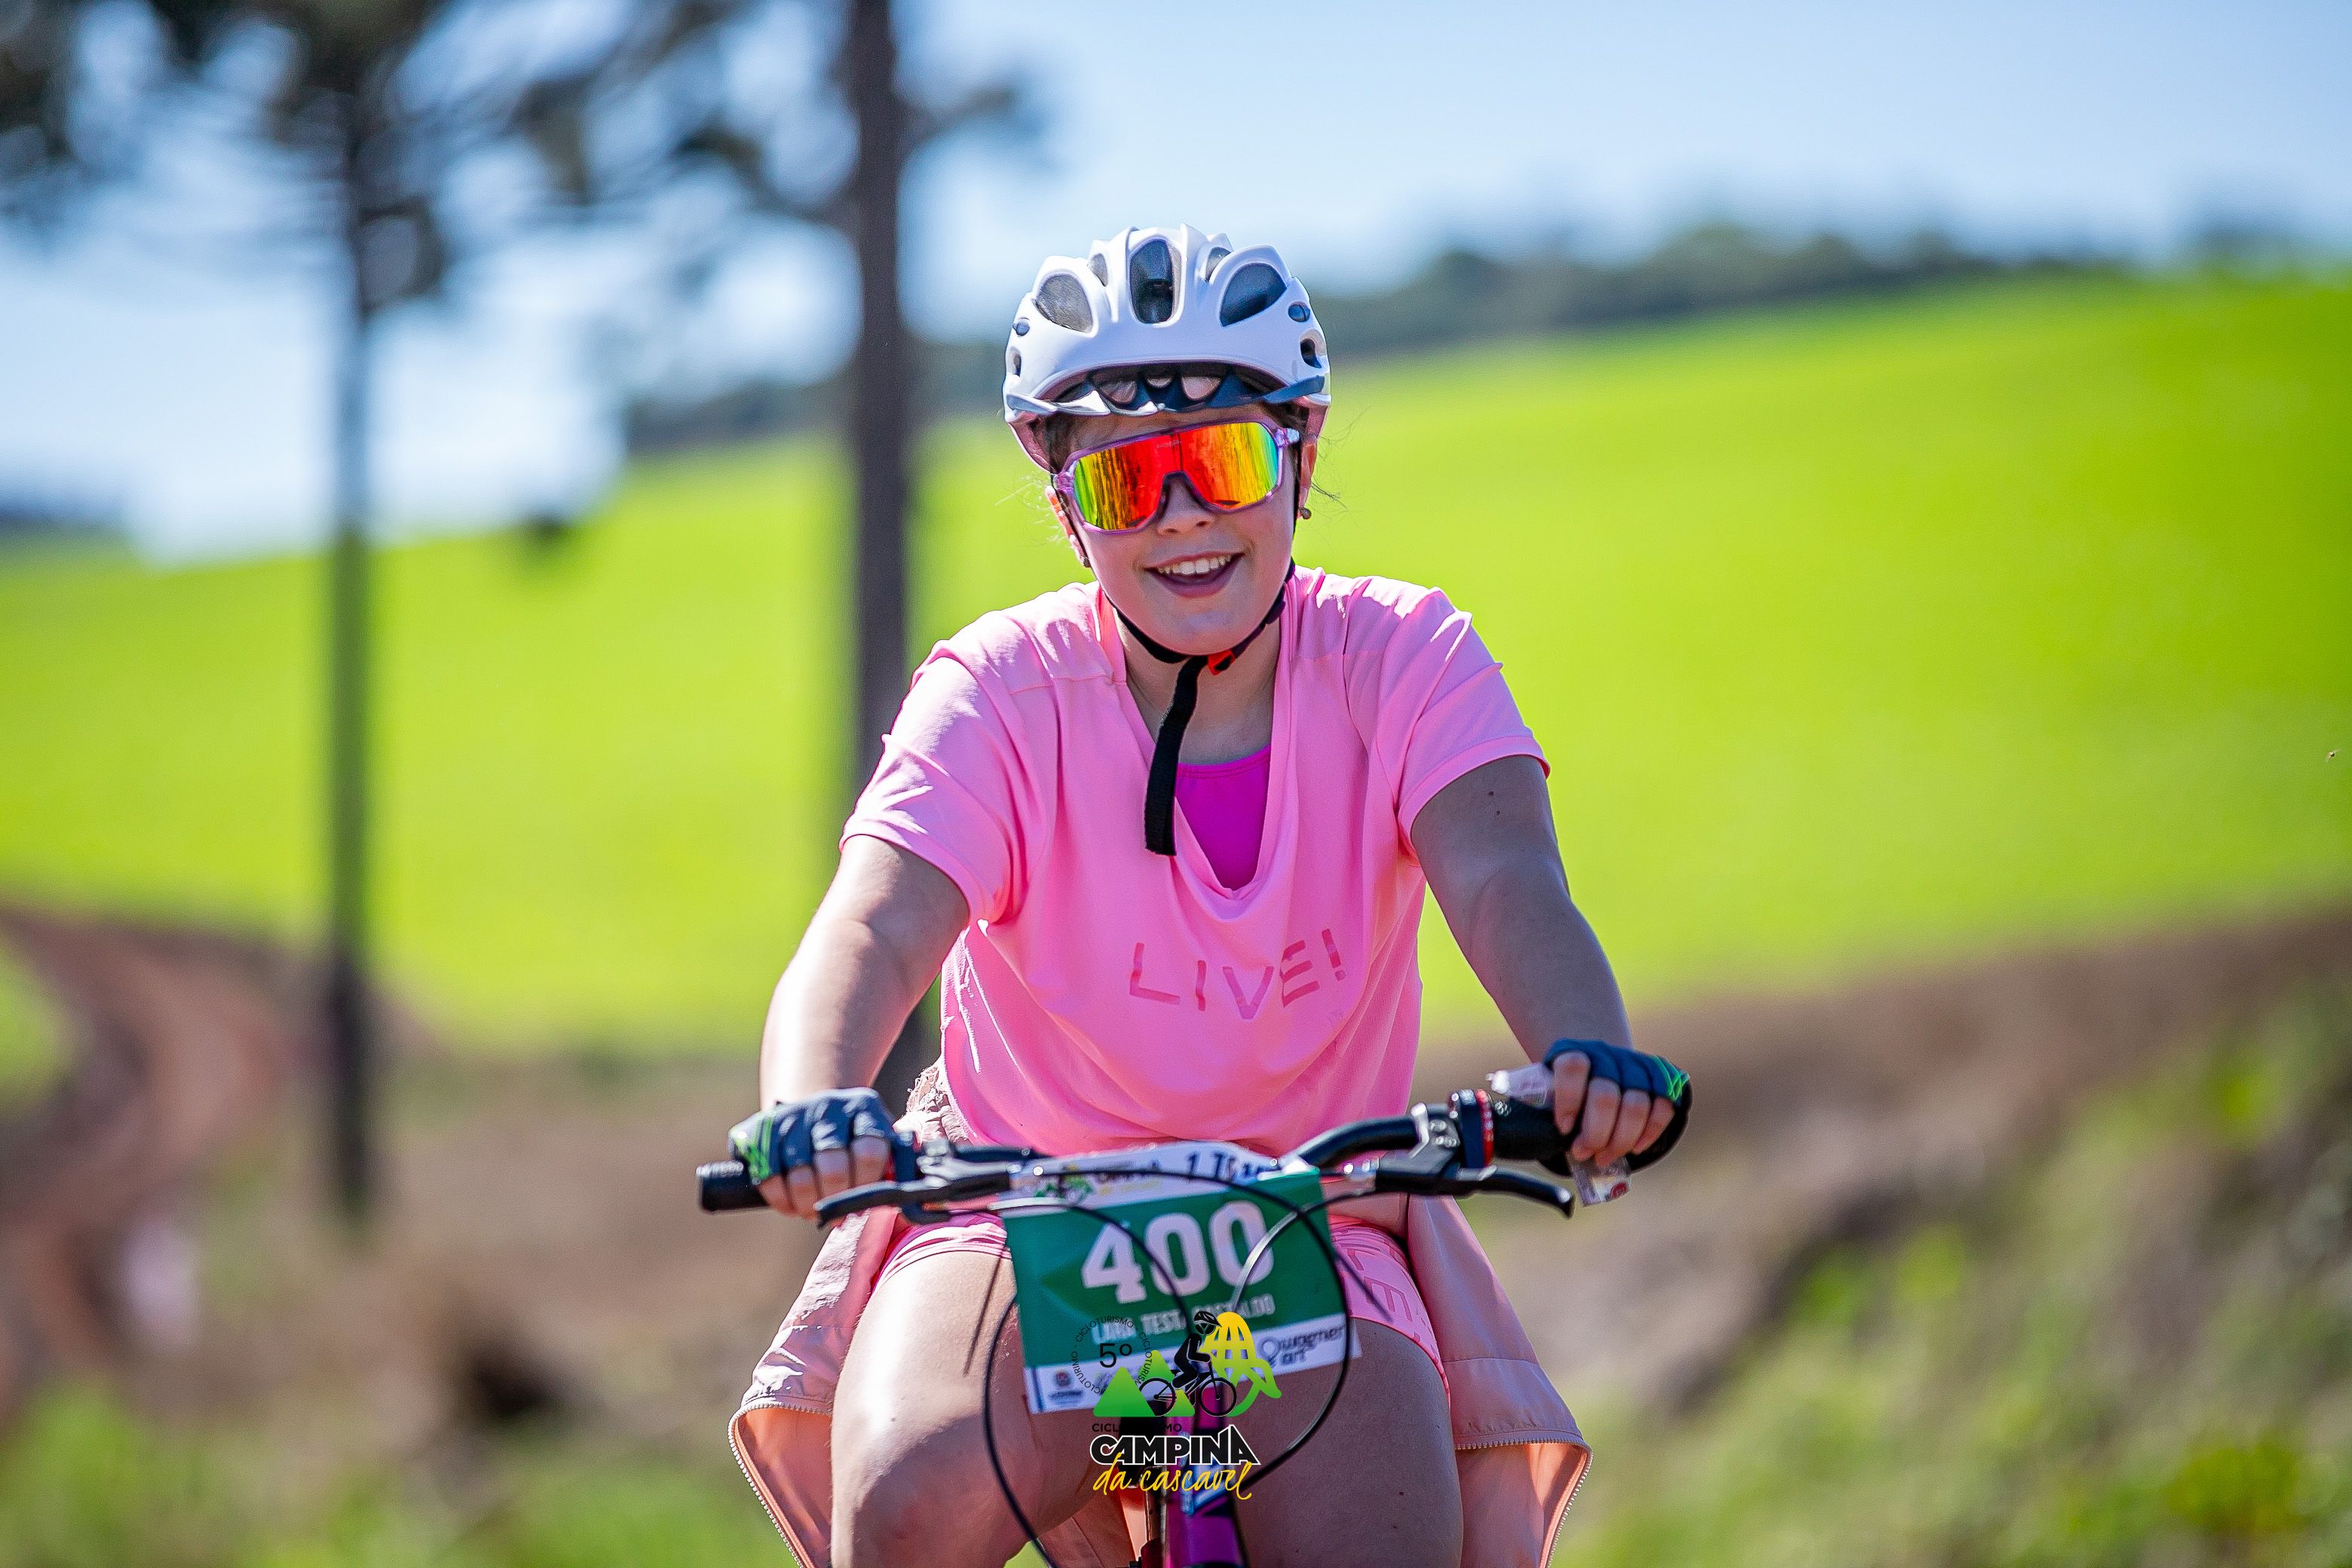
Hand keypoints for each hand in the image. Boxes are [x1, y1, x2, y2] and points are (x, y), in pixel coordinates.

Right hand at [728, 1089, 901, 1219]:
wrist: (808, 1113)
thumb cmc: (852, 1141)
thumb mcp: (879, 1143)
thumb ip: (897, 1167)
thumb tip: (917, 1203)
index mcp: (865, 1108)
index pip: (871, 1150)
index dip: (868, 1184)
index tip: (864, 1204)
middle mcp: (830, 1106)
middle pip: (834, 1165)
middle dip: (835, 1200)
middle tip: (837, 1216)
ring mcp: (795, 1115)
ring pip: (801, 1174)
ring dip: (807, 1205)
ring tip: (813, 1213)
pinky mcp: (764, 1129)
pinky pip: (770, 1175)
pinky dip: (781, 1200)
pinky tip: (792, 1206)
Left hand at [1544, 1041, 1680, 1167]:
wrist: (1596, 1064)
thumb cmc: (1568, 1088)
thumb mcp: (1549, 1089)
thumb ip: (1547, 1108)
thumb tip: (1547, 1142)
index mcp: (1573, 1050)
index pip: (1574, 1067)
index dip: (1569, 1100)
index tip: (1563, 1128)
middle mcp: (1607, 1054)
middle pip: (1606, 1096)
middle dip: (1595, 1134)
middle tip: (1584, 1153)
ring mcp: (1636, 1064)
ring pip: (1636, 1105)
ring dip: (1621, 1140)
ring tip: (1604, 1157)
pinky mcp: (1661, 1077)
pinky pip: (1663, 1108)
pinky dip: (1650, 1132)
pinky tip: (1635, 1148)